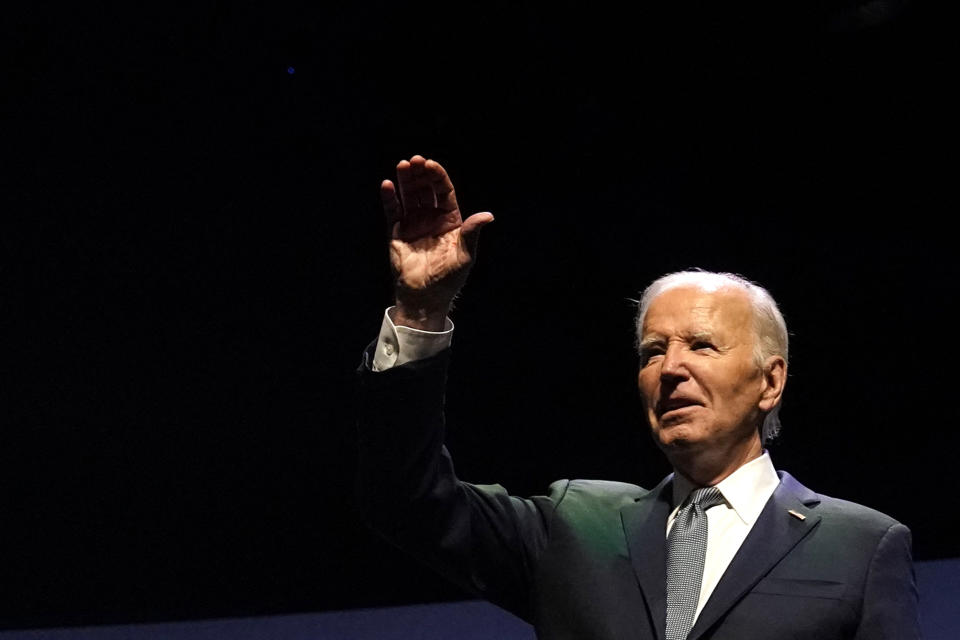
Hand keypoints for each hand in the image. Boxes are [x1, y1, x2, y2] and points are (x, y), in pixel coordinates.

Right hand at [381, 155, 493, 330]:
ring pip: (408, 196)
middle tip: (415, 161)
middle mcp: (431, 217)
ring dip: (406, 180)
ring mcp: (413, 223)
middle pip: (425, 189)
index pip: (444, 191)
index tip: (431, 165)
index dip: (438, 177)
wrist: (425, 296)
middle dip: (421, 174)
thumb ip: (472, 232)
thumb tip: (488, 215)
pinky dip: (389, 197)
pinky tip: (388, 184)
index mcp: (449, 219)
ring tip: (403, 165)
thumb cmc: (449, 277)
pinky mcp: (396, 231)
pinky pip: (392, 210)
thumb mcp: (465, 255)